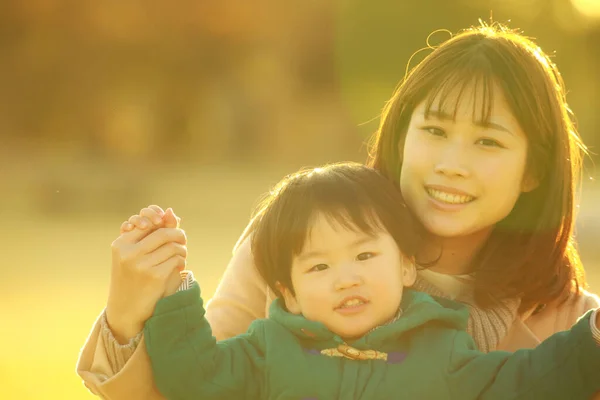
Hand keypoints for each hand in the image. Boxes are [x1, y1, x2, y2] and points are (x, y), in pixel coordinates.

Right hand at [106, 207, 186, 342]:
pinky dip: (181, 261)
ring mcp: (141, 265)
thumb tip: (171, 212)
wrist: (126, 309)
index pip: (146, 222)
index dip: (161, 220)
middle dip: (177, 234)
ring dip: (182, 249)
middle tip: (182, 239)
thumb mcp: (135, 253)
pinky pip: (176, 259)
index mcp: (121, 244)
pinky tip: (179, 266)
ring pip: (173, 245)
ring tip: (180, 255)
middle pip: (163, 232)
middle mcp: (129, 253)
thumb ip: (152, 232)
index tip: (167, 225)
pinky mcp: (155, 276)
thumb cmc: (132, 277)